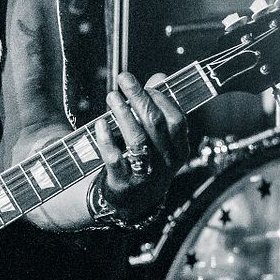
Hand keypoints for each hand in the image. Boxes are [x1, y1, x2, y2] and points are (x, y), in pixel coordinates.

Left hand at [94, 71, 188, 220]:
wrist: (134, 202)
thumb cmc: (147, 159)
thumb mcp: (159, 138)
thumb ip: (159, 107)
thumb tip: (160, 76)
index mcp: (179, 150)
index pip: (177, 120)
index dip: (162, 99)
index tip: (147, 84)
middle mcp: (165, 163)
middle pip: (154, 124)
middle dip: (139, 97)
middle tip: (124, 78)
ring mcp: (145, 175)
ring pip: (136, 139)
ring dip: (123, 113)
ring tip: (112, 96)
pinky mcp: (123, 183)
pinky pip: (114, 158)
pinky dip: (106, 139)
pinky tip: (100, 123)